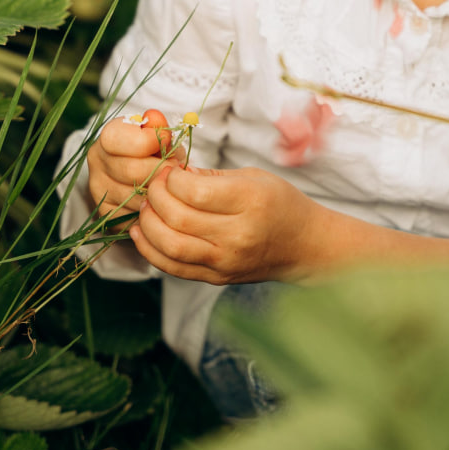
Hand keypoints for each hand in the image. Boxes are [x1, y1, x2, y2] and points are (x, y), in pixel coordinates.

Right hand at [87, 108, 177, 229]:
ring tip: (171, 182)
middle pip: (130, 170)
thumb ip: (157, 126)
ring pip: (134, 196)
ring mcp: (99, 190)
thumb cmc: (152, 147)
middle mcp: (97, 163)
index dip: (148, 140)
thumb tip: (157, 121)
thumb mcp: (157, 132)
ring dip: (160, 191)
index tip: (167, 140)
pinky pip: (134, 216)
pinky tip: (161, 198)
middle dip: (160, 169)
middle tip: (177, 166)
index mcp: (107, 138)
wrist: (139, 168)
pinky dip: (152, 209)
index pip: (117, 139)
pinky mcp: (107, 213)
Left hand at [129, 165, 318, 284]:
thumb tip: (173, 174)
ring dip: (149, 224)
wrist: (304, 246)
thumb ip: (212, 176)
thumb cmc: (281, 203)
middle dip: (155, 196)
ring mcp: (226, 261)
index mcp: (251, 201)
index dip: (172, 179)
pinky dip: (151, 250)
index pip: (195, 192)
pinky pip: (174, 268)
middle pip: (178, 218)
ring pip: (170, 246)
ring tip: (146, 207)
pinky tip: (144, 232)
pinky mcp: (216, 278)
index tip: (169, 170)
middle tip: (153, 185)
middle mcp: (238, 235)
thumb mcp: (254, 176)